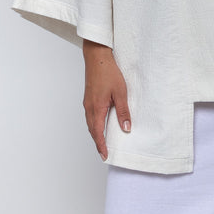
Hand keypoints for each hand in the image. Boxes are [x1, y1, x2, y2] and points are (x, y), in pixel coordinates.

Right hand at [82, 40, 130, 160]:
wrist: (97, 58)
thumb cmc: (109, 72)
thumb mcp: (121, 92)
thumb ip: (123, 111)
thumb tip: (126, 128)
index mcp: (96, 107)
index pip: (98, 132)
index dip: (101, 145)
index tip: (105, 155)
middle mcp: (89, 107)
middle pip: (92, 130)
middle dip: (98, 143)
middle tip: (104, 153)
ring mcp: (87, 102)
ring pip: (90, 123)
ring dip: (96, 134)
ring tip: (103, 143)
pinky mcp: (88, 98)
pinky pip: (90, 116)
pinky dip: (94, 125)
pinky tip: (100, 125)